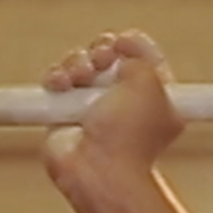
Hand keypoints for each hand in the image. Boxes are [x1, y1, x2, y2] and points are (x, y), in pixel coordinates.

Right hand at [44, 29, 187, 190]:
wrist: (98, 169)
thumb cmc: (129, 136)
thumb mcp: (149, 82)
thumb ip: (138, 58)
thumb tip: (121, 55)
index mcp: (155, 94)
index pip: (143, 55)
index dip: (131, 43)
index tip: (123, 43)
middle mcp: (124, 99)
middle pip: (107, 55)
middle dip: (100, 50)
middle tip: (101, 60)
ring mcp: (94, 106)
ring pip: (80, 65)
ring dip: (77, 63)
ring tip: (80, 77)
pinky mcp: (64, 113)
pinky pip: (57, 81)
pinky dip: (57, 77)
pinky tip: (61, 84)